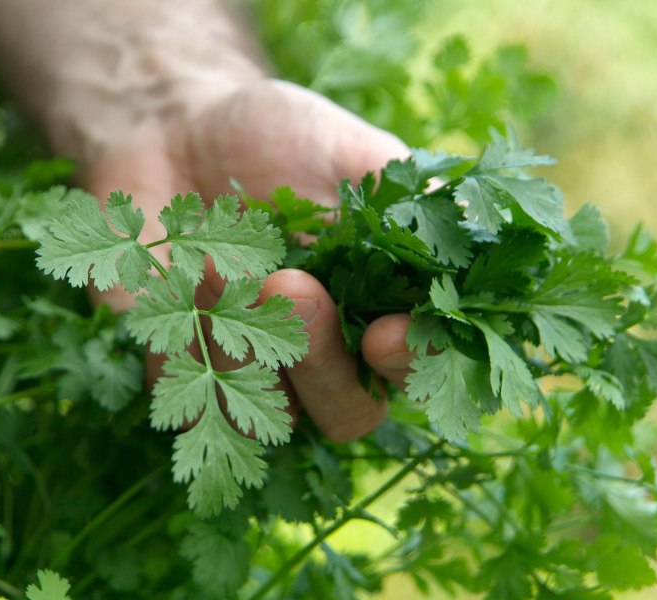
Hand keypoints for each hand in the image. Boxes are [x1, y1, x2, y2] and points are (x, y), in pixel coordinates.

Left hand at [87, 79, 414, 441]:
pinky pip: (177, 389)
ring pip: (261, 416)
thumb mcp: (352, 152)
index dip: (410, 365)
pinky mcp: (173, 363)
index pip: (413, 368)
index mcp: (375, 311)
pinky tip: (173, 278)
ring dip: (241, 345)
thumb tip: (484, 241)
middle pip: (344, 413)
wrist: (175, 126)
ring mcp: (248, 369)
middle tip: (294, 288)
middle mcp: (320, 355)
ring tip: (214, 263)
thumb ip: (414, 203)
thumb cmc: (274, 138)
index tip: (385, 335)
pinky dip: (174, 341)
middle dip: (320, 358)